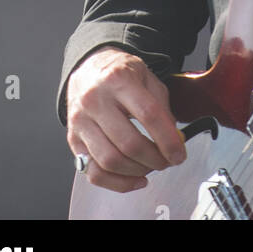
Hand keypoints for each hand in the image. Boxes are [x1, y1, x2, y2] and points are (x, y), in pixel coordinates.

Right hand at [66, 47, 185, 192]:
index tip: (179, 153)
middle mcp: (95, 100)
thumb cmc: (119, 74)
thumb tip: (174, 140)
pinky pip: (94, 173)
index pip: (148, 114)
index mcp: (118, 80)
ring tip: (151, 166)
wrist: (87, 68)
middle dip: (155, 159)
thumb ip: (161, 106)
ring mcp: (81, 122)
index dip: (168, 139)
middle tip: (167, 161)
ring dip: (137, 171)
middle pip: (129, 142)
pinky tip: (134, 178)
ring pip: (110, 161)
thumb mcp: (146, 77)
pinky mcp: (73, 140)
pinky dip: (117, 183)